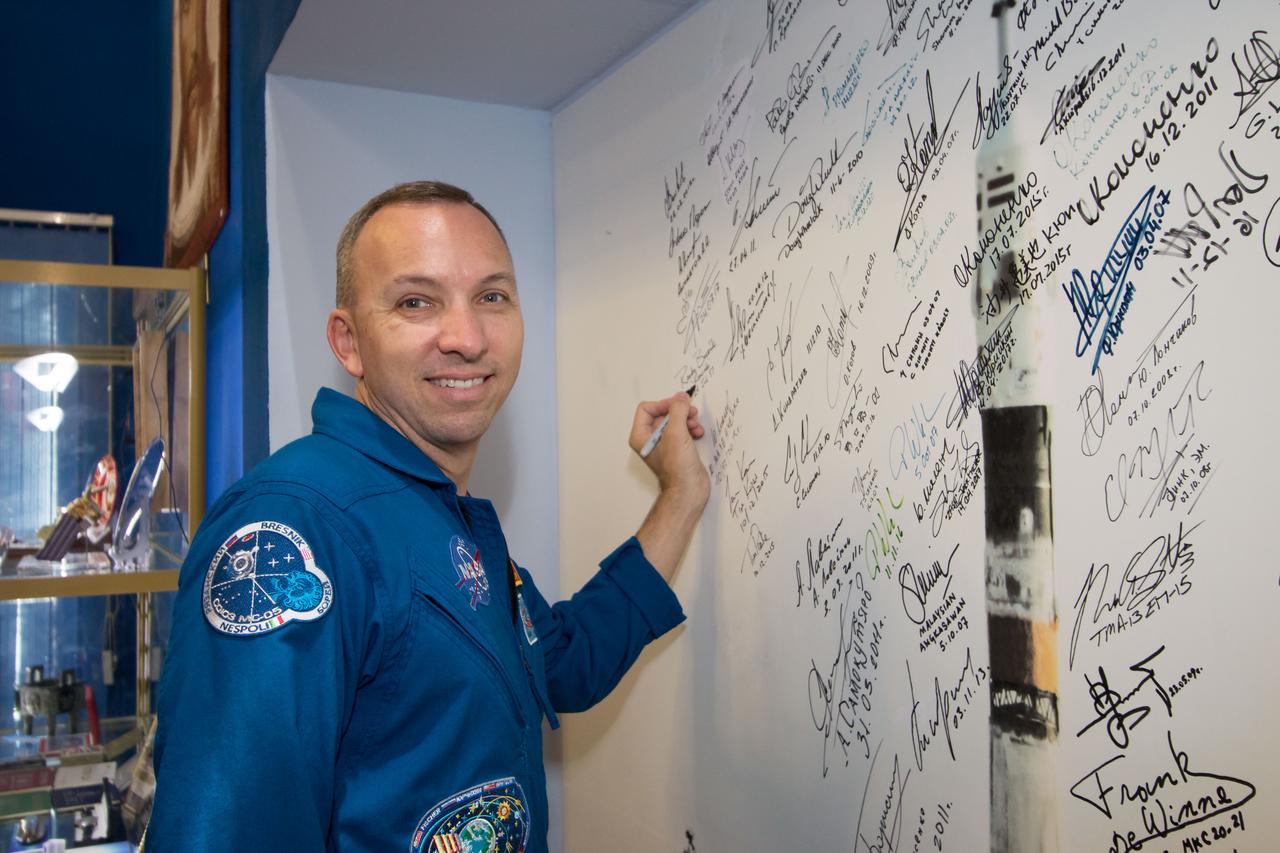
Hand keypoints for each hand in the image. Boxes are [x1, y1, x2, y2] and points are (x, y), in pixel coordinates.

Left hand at [630, 392, 710, 581]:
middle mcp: (650, 440)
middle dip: (679, 412)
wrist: (689, 490)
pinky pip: (683, 430)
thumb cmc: (677, 469)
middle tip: (691, 413)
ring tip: (695, 426)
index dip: (663, 404)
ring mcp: (664, 445)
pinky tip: (698, 433)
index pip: (646, 408)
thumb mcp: (676, 433)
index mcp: (641, 436)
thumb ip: (677, 410)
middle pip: (663, 413)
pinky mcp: (677, 449)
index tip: (678, 406)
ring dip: (687, 420)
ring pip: (675, 421)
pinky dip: (691, 428)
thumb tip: (681, 396)